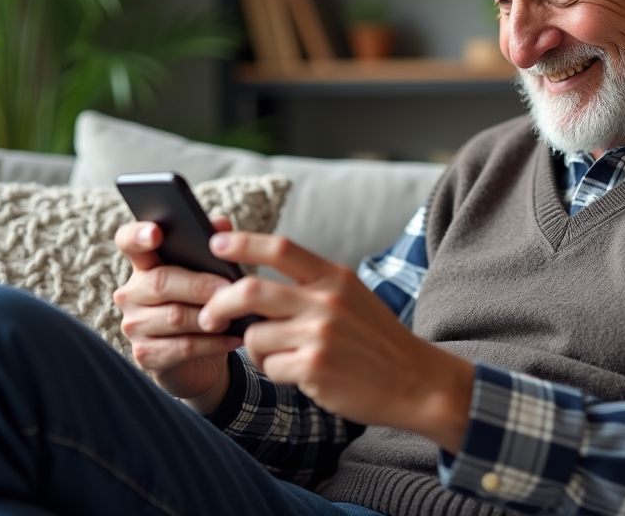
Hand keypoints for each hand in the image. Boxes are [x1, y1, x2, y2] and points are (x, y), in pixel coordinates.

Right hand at [112, 217, 244, 412]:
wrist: (197, 358)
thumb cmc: (201, 304)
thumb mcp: (208, 272)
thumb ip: (212, 244)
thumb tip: (221, 223)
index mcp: (144, 265)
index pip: (128, 242)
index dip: (138, 235)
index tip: (155, 233)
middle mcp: (131, 294)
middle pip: (160, 282)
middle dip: (199, 284)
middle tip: (227, 287)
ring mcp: (135, 326)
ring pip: (175, 316)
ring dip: (210, 316)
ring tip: (236, 314)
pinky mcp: (147, 355)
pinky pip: (183, 346)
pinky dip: (213, 342)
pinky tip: (234, 337)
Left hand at [200, 233, 475, 452]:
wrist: (416, 381)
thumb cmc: (377, 340)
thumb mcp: (352, 298)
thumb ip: (312, 286)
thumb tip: (254, 283)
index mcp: (335, 277)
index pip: (280, 248)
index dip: (242, 242)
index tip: (216, 243)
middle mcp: (327, 301)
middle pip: (250, 291)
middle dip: (219, 303)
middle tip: (209, 314)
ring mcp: (320, 336)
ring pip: (254, 336)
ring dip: (256, 349)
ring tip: (281, 355)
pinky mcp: (314, 368)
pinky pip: (269, 367)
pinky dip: (275, 372)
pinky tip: (300, 374)